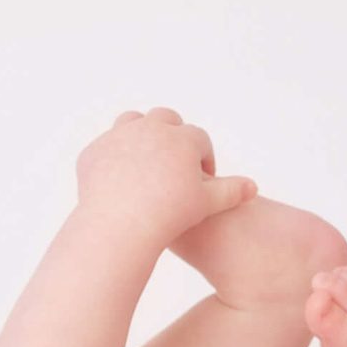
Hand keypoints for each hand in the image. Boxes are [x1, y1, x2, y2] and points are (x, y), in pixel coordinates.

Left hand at [75, 107, 256, 251]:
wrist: (121, 226)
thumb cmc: (170, 217)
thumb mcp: (206, 204)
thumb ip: (231, 192)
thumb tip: (252, 187)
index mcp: (182, 137)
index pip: (198, 139)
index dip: (203, 158)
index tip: (201, 178)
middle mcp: (150, 128)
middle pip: (166, 120)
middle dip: (174, 136)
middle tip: (174, 162)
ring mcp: (118, 136)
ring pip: (133, 122)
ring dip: (142, 134)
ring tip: (146, 161)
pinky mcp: (94, 151)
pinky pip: (107, 147)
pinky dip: (116, 157)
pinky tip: (122, 179)